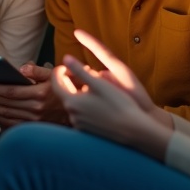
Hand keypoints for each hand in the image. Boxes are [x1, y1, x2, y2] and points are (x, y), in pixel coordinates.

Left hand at [0, 63, 67, 127]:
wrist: (82, 108)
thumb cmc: (66, 86)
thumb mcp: (56, 74)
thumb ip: (37, 70)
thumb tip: (21, 69)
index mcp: (40, 94)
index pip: (10, 92)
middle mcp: (37, 109)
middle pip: (5, 104)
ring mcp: (36, 121)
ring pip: (6, 116)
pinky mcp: (36, 128)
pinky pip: (12, 125)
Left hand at [51, 29, 172, 159]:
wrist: (132, 130)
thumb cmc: (117, 104)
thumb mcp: (98, 83)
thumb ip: (79, 70)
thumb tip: (66, 58)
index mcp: (71, 102)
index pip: (56, 84)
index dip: (59, 71)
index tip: (66, 64)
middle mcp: (72, 115)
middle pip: (64, 93)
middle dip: (70, 80)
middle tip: (81, 71)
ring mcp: (79, 125)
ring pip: (74, 104)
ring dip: (78, 93)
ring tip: (92, 84)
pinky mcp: (87, 131)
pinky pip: (81, 114)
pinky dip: (85, 105)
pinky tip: (98, 101)